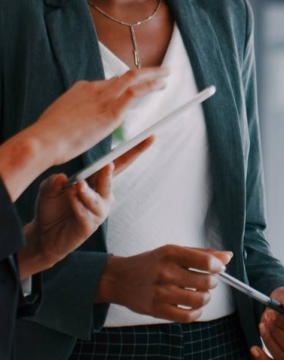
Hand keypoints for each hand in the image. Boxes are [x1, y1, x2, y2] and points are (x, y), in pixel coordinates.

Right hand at [0, 67, 167, 200]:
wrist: (43, 140)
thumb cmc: (47, 137)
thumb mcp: (60, 119)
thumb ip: (73, 116)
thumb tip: (76, 122)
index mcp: (81, 89)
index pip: (107, 83)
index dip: (123, 83)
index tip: (133, 85)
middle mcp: (94, 88)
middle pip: (124, 75)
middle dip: (144, 72)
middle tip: (159, 71)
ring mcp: (104, 97)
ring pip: (133, 78)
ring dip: (152, 75)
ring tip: (166, 74)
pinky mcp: (112, 110)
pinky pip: (136, 91)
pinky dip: (150, 85)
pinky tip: (160, 85)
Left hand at [18, 137, 153, 278]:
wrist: (43, 236)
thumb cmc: (50, 208)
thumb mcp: (48, 189)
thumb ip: (54, 182)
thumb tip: (62, 178)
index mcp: (97, 180)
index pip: (119, 162)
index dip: (134, 150)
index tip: (150, 137)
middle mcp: (103, 194)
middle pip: (112, 177)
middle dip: (109, 172)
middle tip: (108, 166)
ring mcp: (99, 210)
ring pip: (98, 197)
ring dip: (86, 192)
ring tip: (76, 187)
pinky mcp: (90, 225)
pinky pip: (86, 212)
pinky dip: (77, 204)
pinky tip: (69, 200)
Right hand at [96, 245, 232, 321]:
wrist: (120, 278)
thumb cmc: (152, 262)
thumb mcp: (174, 251)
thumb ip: (201, 253)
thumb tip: (228, 257)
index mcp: (171, 253)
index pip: (205, 261)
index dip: (218, 266)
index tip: (218, 268)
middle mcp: (166, 272)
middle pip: (205, 282)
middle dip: (212, 282)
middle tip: (207, 281)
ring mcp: (161, 292)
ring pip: (198, 300)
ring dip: (206, 298)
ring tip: (202, 294)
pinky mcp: (156, 310)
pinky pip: (186, 317)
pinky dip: (196, 313)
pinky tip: (194, 307)